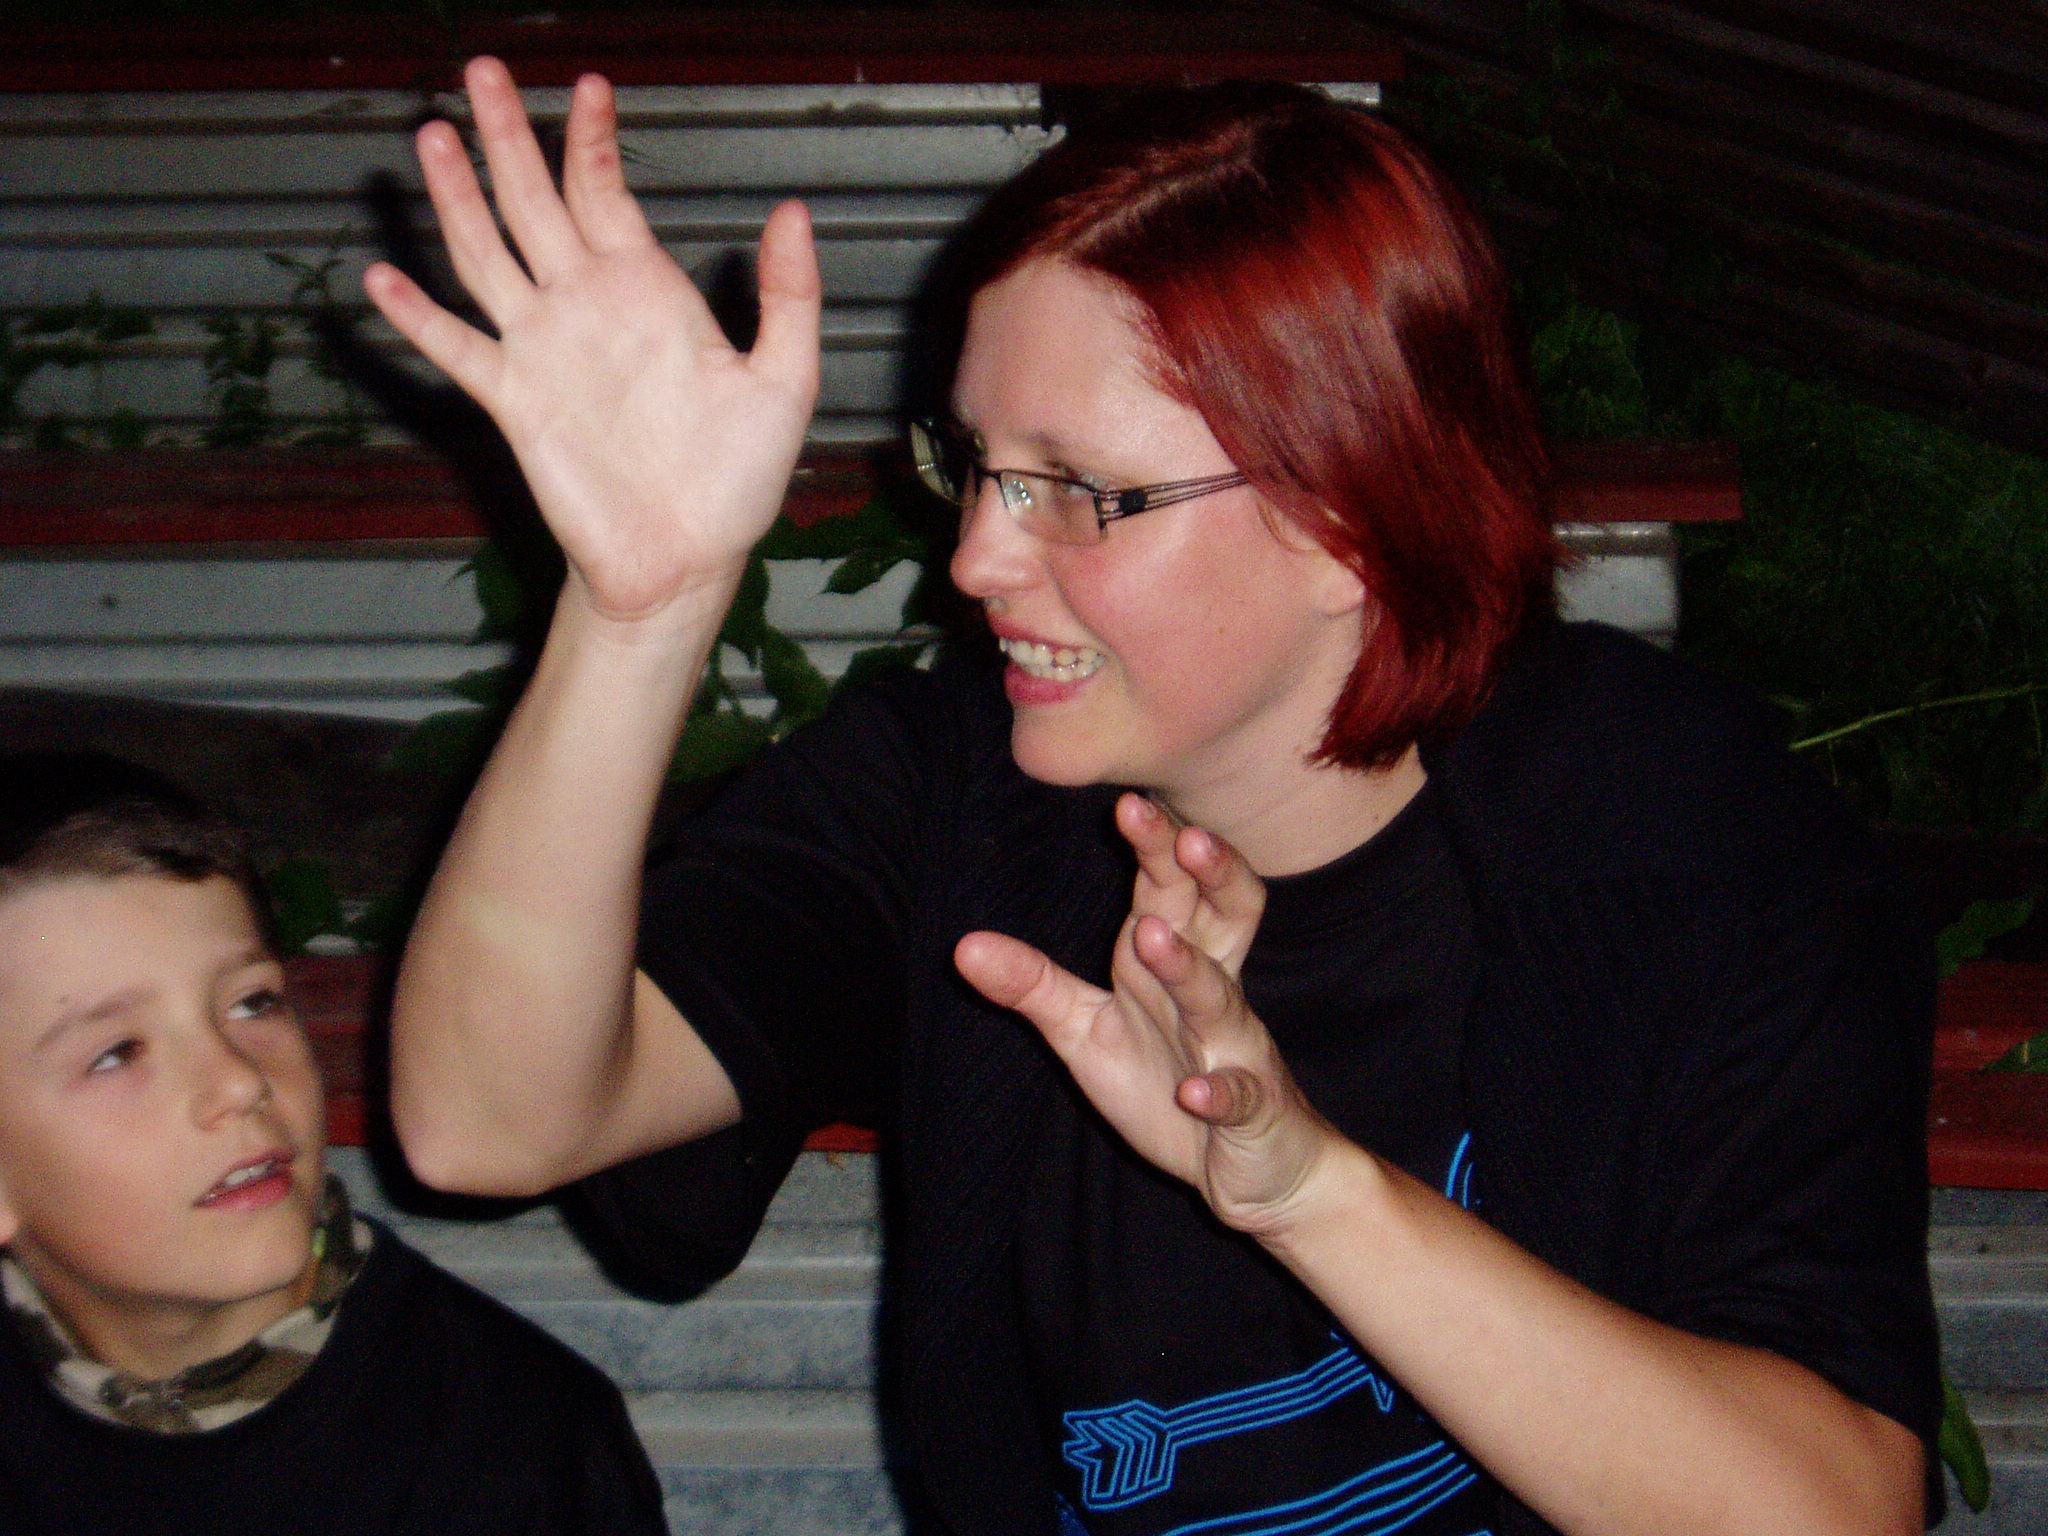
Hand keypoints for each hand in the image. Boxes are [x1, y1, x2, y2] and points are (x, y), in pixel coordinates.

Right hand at [362, 58, 821, 621]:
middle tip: (481, 69)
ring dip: (457, 198)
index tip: (588, 83)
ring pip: (486, 253)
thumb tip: (791, 210)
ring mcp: (544, 348)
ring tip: (431, 136)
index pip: (607, 194)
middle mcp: (587, 306)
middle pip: (533, 201)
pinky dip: (417, 316)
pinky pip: (456, 348)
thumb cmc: (739, 478)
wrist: (689, 557)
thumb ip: (791, 295)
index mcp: (649, 291)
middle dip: (508, 136)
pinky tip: (381, 277)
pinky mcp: (513, 400)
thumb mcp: (784, 380)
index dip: (592, 139)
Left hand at [955, 794, 1342, 1236]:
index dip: (1159, 848)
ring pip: (1221, 1000)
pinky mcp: (1249, 1111)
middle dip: (1206, 873)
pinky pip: (1239, 1098)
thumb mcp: (1088, 1031)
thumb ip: (1033, 986)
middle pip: (1221, 917)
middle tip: (1183, 834)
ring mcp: (1235, 1051)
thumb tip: (961, 945)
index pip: (1173, 890)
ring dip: (1190, 969)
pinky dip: (1219, 1092)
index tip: (1127, 804)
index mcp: (1174, 962)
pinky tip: (1194, 1091)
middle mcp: (1213, 993)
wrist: (1256, 1166)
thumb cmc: (1171, 1080)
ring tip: (1152, 937)